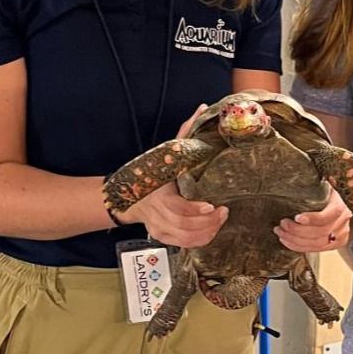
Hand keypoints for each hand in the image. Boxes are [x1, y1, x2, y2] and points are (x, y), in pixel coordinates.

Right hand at [115, 102, 226, 246]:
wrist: (128, 195)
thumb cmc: (152, 171)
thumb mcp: (167, 151)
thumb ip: (184, 132)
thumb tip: (201, 109)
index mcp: (158, 193)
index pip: (178, 208)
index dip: (195, 210)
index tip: (212, 206)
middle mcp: (156, 213)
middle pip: (184, 225)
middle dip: (208, 222)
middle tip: (224, 212)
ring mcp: (158, 227)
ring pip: (185, 238)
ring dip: (206, 232)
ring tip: (220, 220)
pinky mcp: (161, 236)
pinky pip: (183, 244)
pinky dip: (199, 240)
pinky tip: (211, 230)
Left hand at [274, 187, 352, 252]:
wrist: (345, 205)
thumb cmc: (330, 193)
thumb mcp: (327, 185)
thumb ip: (319, 183)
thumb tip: (306, 175)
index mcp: (341, 207)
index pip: (327, 217)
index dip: (311, 219)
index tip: (296, 217)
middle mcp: (343, 223)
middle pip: (319, 232)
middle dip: (297, 231)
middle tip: (282, 224)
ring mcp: (340, 236)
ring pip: (316, 244)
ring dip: (294, 240)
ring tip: (280, 232)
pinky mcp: (334, 245)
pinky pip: (315, 249)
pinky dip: (298, 247)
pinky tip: (287, 241)